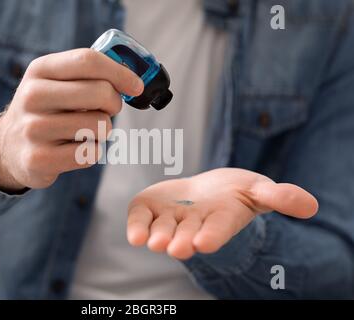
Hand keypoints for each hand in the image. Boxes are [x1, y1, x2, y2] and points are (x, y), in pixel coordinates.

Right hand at [0, 49, 143, 191]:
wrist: (9, 147)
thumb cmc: (46, 110)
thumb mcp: (55, 82)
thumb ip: (88, 74)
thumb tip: (133, 80)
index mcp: (40, 70)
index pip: (88, 61)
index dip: (120, 73)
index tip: (136, 86)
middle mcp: (32, 96)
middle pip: (100, 92)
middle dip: (114, 103)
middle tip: (107, 110)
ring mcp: (33, 129)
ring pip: (100, 125)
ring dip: (102, 131)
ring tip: (85, 131)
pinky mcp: (39, 159)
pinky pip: (91, 154)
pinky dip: (92, 152)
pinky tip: (74, 149)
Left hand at [127, 168, 317, 259]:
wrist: (207, 190)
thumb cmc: (236, 193)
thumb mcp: (260, 190)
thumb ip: (281, 197)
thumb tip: (310, 206)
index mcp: (221, 219)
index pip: (217, 229)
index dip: (212, 235)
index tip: (205, 242)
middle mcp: (194, 223)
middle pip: (187, 233)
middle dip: (181, 241)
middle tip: (176, 248)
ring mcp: (171, 217)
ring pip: (163, 229)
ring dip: (158, 236)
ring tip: (154, 243)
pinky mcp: (151, 208)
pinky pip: (141, 218)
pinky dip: (136, 225)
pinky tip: (134, 235)